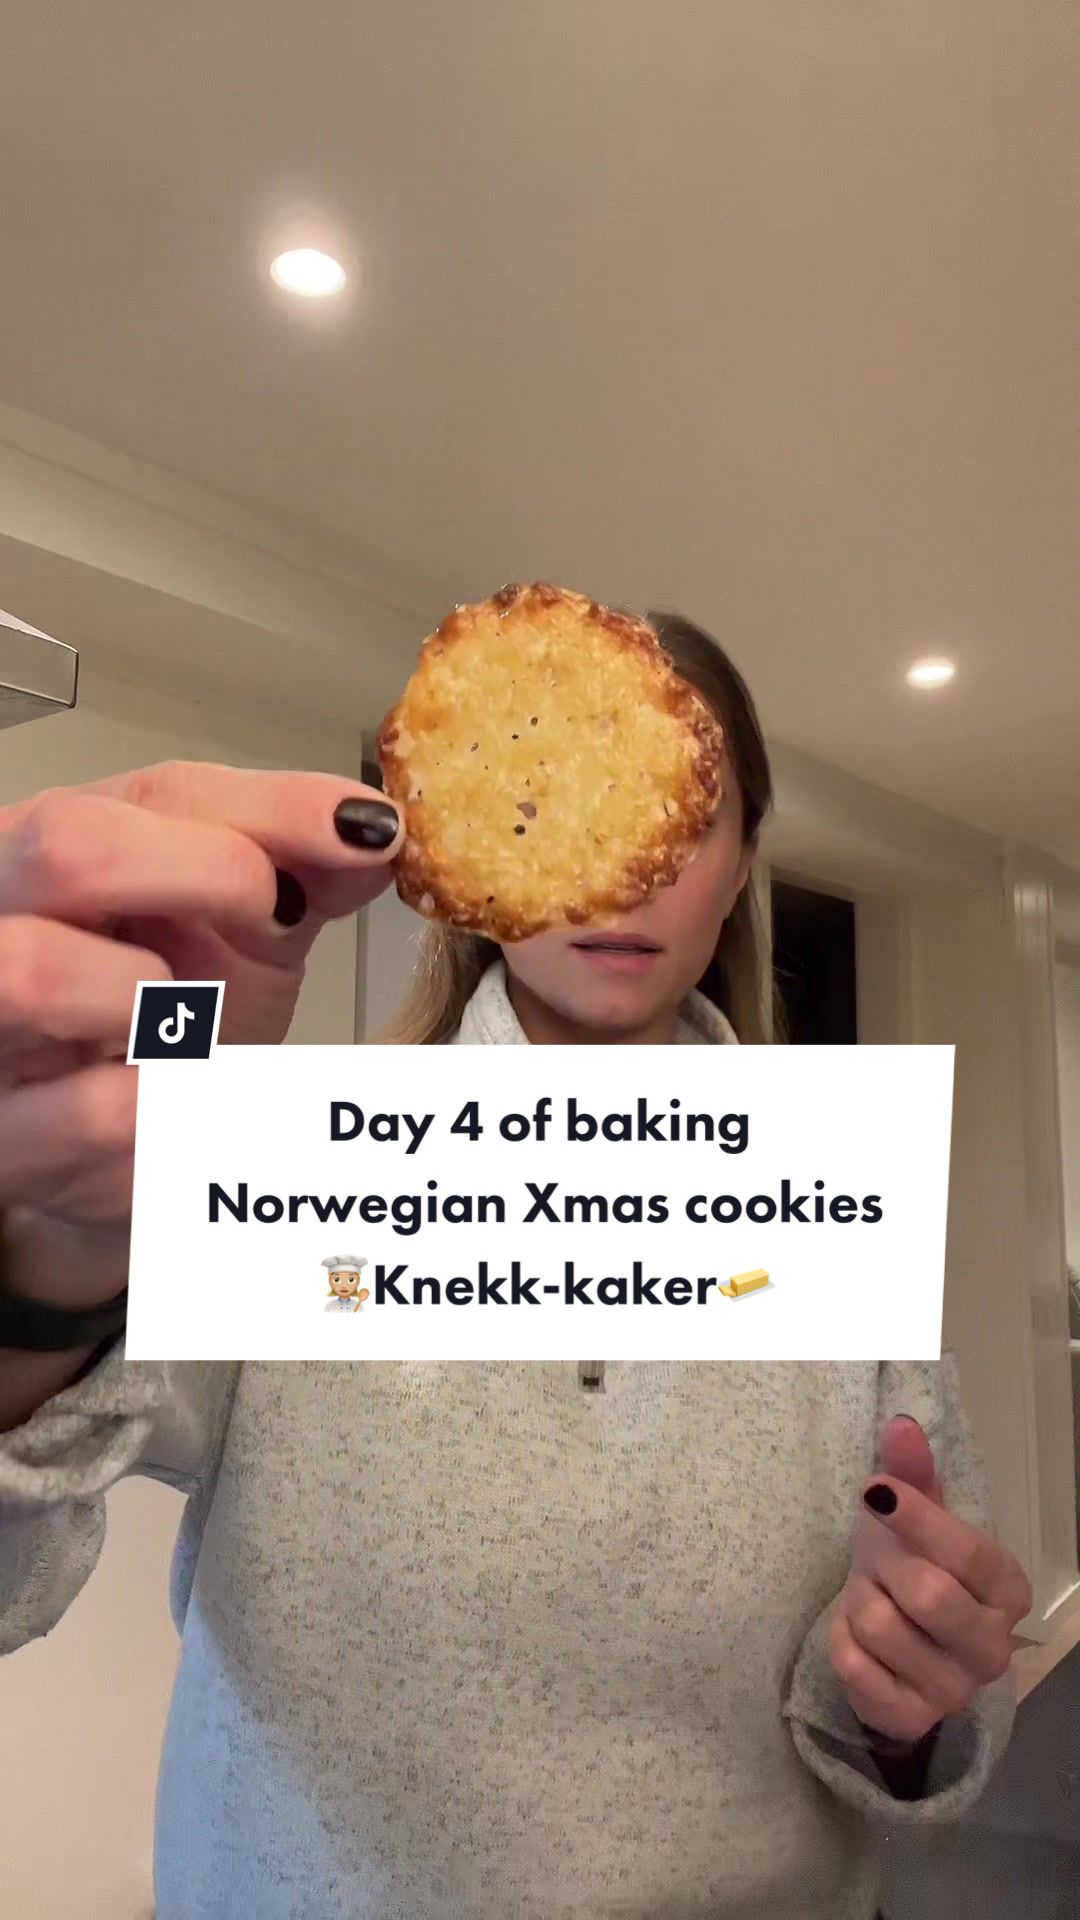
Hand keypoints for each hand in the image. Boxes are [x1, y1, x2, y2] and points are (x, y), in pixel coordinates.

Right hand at [0, 762, 401, 1302]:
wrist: (120, 1149)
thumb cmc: (163, 1020)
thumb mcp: (239, 923)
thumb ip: (297, 861)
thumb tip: (372, 829)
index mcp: (38, 847)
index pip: (140, 793)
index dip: (264, 813)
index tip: (362, 837)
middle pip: (67, 849)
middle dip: (208, 872)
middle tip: (275, 916)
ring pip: (40, 970)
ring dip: (167, 1002)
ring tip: (196, 1026)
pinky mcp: (5, 1142)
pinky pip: (98, 1111)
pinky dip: (175, 1105)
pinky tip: (180, 1104)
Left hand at [828, 1415, 1031, 1743]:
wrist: (892, 1636)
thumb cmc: (909, 1563)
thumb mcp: (912, 1515)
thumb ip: (911, 1472)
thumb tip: (901, 1424)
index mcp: (1008, 1590)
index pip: (968, 1553)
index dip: (916, 1517)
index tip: (874, 1490)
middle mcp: (995, 1649)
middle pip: (928, 1596)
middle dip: (885, 1566)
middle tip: (879, 1561)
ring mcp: (956, 1692)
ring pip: (882, 1627)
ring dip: (859, 1601)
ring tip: (872, 1597)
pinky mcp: (911, 1720)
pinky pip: (855, 1670)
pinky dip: (842, 1642)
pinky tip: (858, 1636)